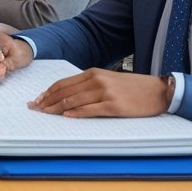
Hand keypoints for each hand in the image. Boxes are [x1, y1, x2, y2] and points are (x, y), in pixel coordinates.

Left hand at [29, 69, 171, 117]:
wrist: (158, 91)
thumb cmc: (132, 88)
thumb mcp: (108, 80)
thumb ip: (89, 85)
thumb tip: (67, 97)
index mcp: (93, 73)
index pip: (63, 83)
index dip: (47, 93)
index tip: (37, 100)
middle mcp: (96, 80)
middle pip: (64, 92)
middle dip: (46, 102)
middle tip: (34, 109)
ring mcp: (105, 92)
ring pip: (73, 101)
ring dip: (56, 109)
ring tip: (45, 115)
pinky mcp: (114, 105)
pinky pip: (89, 110)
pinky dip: (75, 114)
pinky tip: (66, 117)